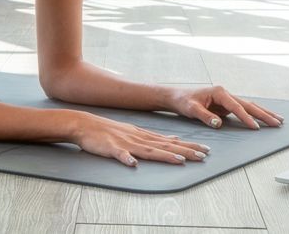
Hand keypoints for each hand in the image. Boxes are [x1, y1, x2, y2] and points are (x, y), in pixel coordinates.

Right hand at [71, 112, 209, 166]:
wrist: (84, 124)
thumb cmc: (109, 131)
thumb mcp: (134, 132)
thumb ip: (152, 138)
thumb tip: (173, 142)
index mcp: (144, 135)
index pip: (170, 142)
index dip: (188, 146)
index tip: (204, 149)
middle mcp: (138, 138)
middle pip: (165, 146)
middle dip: (185, 151)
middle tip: (203, 155)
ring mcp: (125, 143)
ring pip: (148, 150)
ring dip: (164, 155)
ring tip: (180, 160)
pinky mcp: (110, 148)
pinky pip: (119, 154)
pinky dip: (127, 158)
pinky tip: (133, 164)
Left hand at [165, 85, 283, 129]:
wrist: (177, 97)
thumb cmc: (183, 101)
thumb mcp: (191, 109)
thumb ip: (205, 116)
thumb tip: (219, 124)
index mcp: (219, 92)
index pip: (236, 107)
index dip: (246, 118)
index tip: (256, 128)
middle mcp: (226, 93)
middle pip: (249, 104)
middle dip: (264, 114)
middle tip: (278, 122)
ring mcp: (227, 99)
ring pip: (249, 106)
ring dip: (263, 113)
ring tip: (279, 120)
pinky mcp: (226, 105)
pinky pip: (244, 110)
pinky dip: (255, 114)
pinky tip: (264, 118)